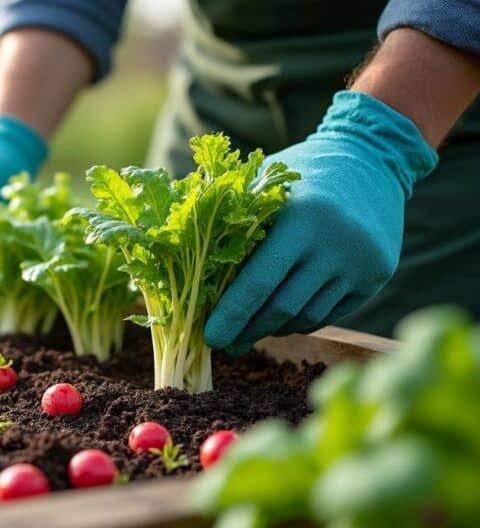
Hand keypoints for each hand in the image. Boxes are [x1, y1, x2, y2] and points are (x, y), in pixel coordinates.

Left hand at [204, 91, 438, 352]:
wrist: (372, 159)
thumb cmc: (301, 170)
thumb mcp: (265, 179)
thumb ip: (229, 212)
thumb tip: (173, 243)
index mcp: (302, 219)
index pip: (258, 282)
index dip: (230, 315)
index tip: (209, 337)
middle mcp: (335, 245)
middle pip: (281, 308)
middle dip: (247, 331)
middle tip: (222, 344)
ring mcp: (360, 264)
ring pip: (306, 316)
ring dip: (272, 329)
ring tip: (247, 333)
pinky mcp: (376, 277)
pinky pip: (329, 313)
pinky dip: (299, 321)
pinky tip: (278, 321)